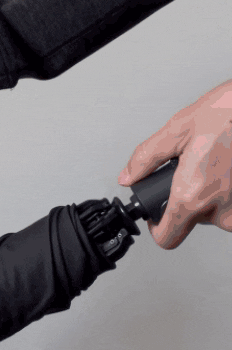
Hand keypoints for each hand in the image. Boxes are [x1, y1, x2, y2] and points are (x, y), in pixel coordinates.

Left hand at [118, 79, 231, 248]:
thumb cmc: (230, 111)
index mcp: (193, 196)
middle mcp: (221, 209)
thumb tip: (128, 176)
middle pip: (192, 220)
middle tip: (192, 168)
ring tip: (214, 161)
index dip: (157, 228)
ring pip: (216, 212)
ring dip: (211, 192)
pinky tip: (228, 166)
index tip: (156, 217)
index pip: (168, 238)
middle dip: (187, 197)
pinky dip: (228, 188)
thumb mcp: (178, 130)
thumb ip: (146, 158)